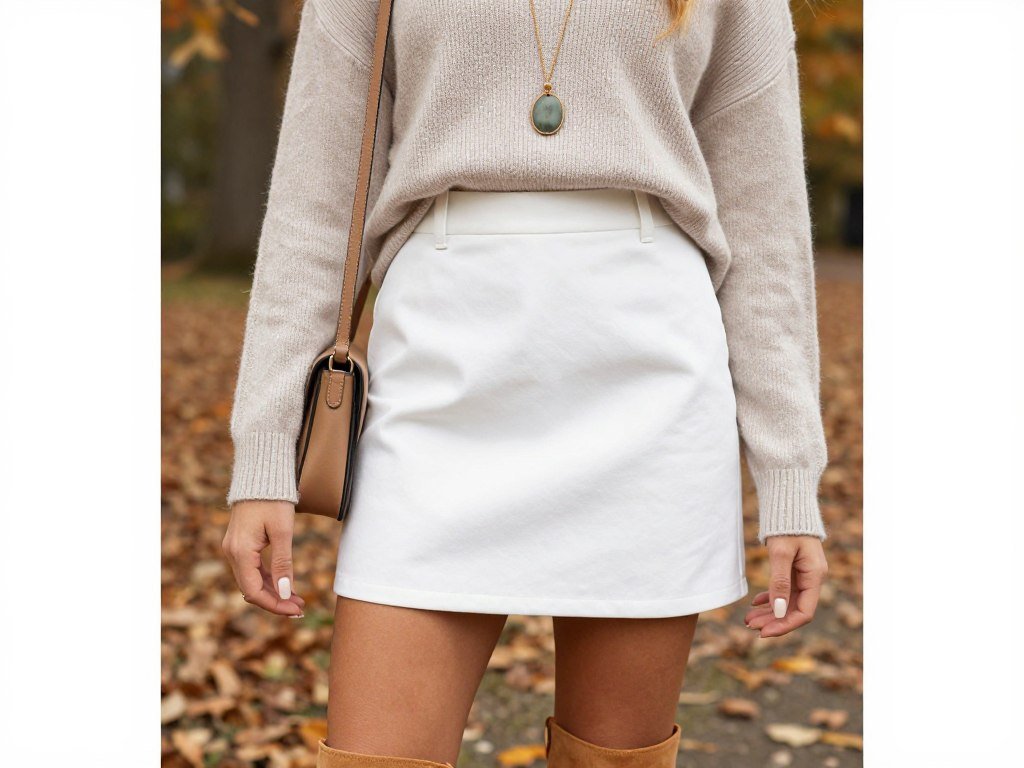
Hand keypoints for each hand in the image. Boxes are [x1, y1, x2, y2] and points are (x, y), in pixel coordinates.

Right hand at [222, 500, 304, 616]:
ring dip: (273, 591)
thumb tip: (285, 592)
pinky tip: (285, 584)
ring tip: (297, 599)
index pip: (254, 591)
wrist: (261, 476)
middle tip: (300, 608)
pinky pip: (252, 568)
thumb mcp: (282, 532)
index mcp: (240, 552)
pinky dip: (268, 579)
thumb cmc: (273, 500)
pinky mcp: (240, 543)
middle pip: (251, 589)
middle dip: (276, 600)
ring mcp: (234, 548)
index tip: (295, 610)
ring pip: (252, 580)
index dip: (274, 604)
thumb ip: (283, 563)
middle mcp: (232, 552)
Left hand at [744, 535, 826, 637]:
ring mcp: (803, 574)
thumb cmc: (786, 526)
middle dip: (772, 620)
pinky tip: (755, 603)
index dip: (784, 625)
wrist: (788, 504)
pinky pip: (783, 590)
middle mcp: (812, 578)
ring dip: (769, 612)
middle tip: (749, 626)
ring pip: (786, 601)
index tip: (764, 632)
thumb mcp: (781, 553)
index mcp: (815, 576)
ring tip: (748, 619)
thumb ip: (779, 582)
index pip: (804, 612)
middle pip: (793, 609)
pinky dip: (770, 598)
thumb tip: (777, 610)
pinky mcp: (794, 569)